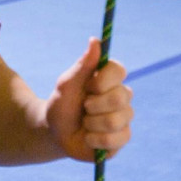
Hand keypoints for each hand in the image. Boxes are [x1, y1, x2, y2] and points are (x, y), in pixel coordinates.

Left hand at [45, 37, 133, 160]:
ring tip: (84, 123)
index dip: (102, 81)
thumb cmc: (62, 104)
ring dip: (91, 124)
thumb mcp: (67, 84)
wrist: (56, 133)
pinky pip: (113, 140)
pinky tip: (89, 137)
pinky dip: (94, 140)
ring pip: (114, 121)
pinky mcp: (122, 137)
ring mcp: (125, 117)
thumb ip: (83, 64)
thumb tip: (95, 40)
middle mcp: (122, 95)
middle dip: (93, 106)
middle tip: (83, 107)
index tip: (88, 86)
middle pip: (119, 98)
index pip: (119, 71)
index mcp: (110, 77)